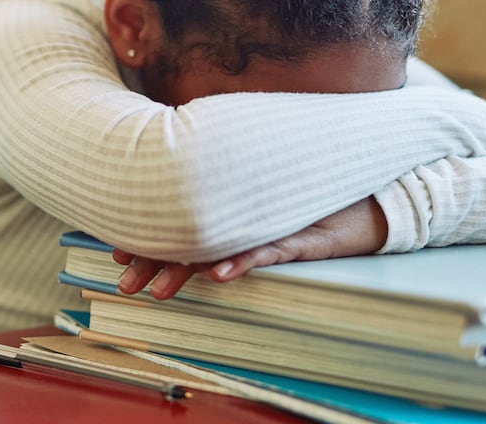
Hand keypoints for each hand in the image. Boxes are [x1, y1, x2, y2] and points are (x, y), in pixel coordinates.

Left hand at [113, 196, 388, 299]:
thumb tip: (187, 213)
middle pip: (190, 231)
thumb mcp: (265, 203)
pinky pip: (266, 250)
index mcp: (230, 200)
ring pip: (220, 244)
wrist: (370, 196)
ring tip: (159, 290)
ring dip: (185, 267)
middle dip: (153, 258)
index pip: (181, 215)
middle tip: (122, 279)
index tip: (116, 252)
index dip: (148, 234)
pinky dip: (243, 261)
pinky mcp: (299, 234)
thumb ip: (230, 202)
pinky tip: (218, 275)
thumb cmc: (311, 198)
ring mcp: (269, 219)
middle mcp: (243, 206)